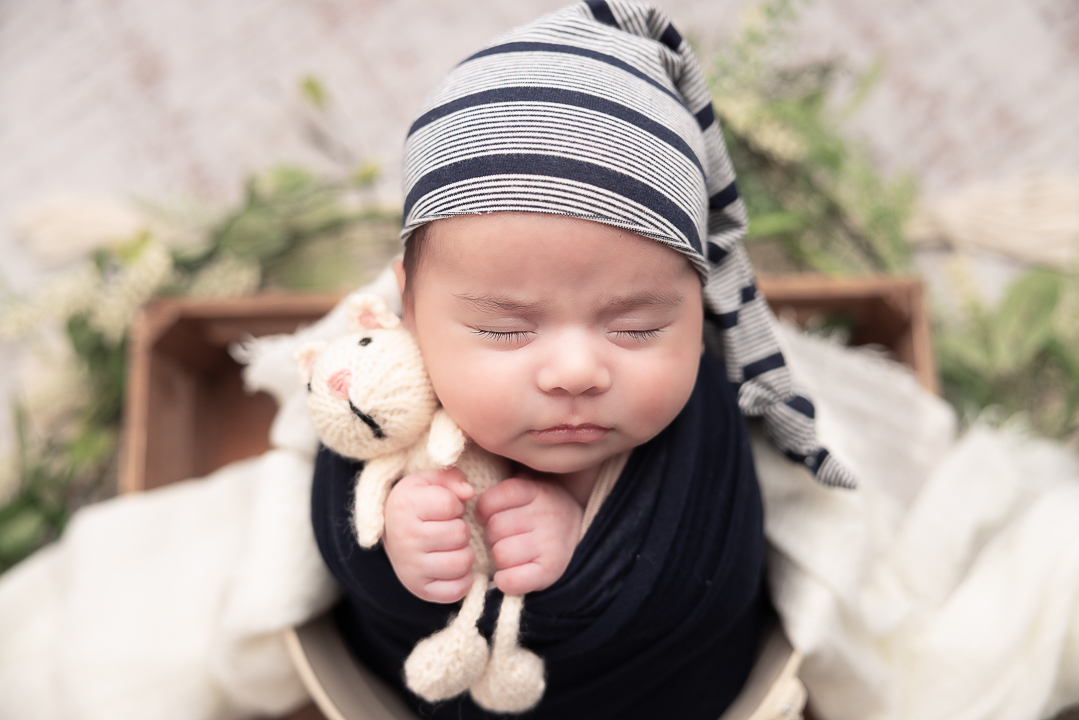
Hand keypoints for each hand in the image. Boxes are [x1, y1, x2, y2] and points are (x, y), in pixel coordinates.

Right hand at [383, 468, 475, 603]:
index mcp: (405, 506)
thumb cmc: (418, 504)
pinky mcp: (420, 589)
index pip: (450, 504)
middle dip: (462, 529)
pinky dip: (463, 578)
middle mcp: (404, 538)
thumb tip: (469, 492)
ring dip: (464, 552)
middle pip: (460, 534)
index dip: (456, 505)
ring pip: (462, 562)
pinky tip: (452, 565)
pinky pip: (458, 589)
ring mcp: (411, 567)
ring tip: (451, 546)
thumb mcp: (430, 481)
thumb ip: (452, 477)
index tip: (446, 508)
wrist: (392, 533)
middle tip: (448, 528)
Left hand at [475, 475, 582, 595]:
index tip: (487, 516)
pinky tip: (510, 573)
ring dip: (498, 557)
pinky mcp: (550, 570)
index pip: (492, 499)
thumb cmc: (538, 510)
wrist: (577, 530)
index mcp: (537, 490)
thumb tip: (465, 492)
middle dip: (490, 535)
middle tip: (501, 537)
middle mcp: (546, 514)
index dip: (483, 510)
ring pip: (501, 553)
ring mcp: (550, 543)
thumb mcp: (528, 486)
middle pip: (494, 528)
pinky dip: (505, 580)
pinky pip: (513, 580)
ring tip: (510, 552)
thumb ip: (502, 486)